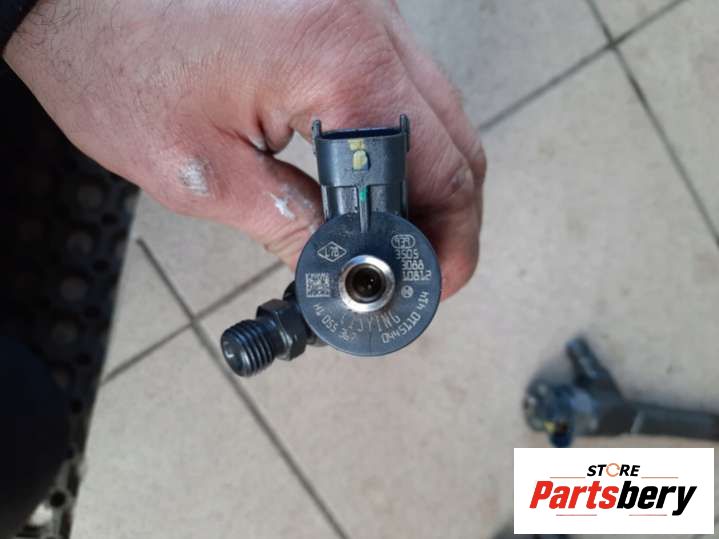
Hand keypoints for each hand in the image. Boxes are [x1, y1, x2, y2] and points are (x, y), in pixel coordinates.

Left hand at [4, 0, 485, 298]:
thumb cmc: (113, 56)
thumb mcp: (198, 169)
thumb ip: (289, 225)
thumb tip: (342, 268)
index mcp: (343, 60)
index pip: (437, 171)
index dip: (442, 246)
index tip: (424, 290)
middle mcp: (372, 24)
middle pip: (454, 142)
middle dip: (446, 220)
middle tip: (418, 273)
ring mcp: (365, 11)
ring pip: (437, 114)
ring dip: (426, 183)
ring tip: (391, 238)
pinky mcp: (344, 14)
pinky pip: (401, 87)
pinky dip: (399, 145)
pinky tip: (371, 182)